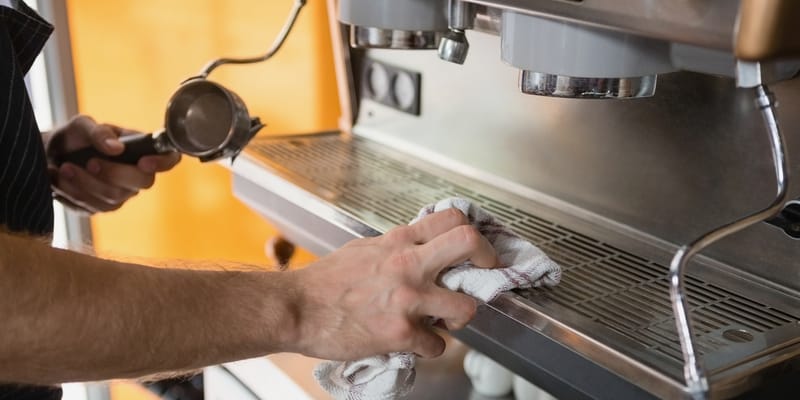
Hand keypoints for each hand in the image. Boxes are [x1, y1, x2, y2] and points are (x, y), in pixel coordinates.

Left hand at [45, 115, 180, 212]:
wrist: (50, 156)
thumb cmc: (73, 138)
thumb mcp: (82, 125)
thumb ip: (99, 132)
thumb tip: (116, 148)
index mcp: (140, 149)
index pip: (169, 158)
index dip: (163, 162)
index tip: (145, 161)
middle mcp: (137, 174)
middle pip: (143, 182)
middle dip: (114, 173)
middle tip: (89, 162)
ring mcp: (122, 193)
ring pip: (114, 197)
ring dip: (85, 183)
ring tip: (64, 167)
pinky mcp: (102, 207)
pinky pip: (94, 206)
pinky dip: (73, 192)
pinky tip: (61, 178)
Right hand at [290, 208, 497, 359]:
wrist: (297, 309)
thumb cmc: (324, 281)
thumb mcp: (364, 249)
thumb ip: (396, 247)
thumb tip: (416, 247)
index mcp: (399, 242)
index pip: (452, 219)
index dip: (475, 234)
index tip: (478, 249)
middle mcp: (408, 265)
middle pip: (469, 244)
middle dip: (488, 260)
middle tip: (485, 275)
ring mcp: (408, 299)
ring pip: (467, 306)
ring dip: (461, 316)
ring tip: (448, 319)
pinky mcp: (401, 333)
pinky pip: (437, 344)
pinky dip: (430, 347)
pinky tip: (417, 342)